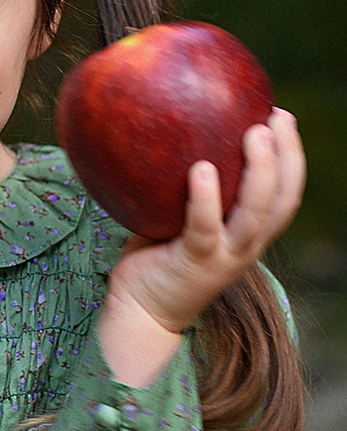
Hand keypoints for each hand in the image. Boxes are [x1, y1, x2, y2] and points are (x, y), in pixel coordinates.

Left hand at [98, 107, 304, 385]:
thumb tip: (167, 133)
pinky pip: (204, 227)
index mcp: (247, 235)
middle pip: (283, 199)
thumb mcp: (176, 218)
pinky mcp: (195, 263)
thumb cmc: (155, 259)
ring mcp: (223, 256)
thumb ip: (181, 187)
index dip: (291, 156)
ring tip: (254, 133)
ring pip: (257, 212)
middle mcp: (245, 246)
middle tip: (275, 117)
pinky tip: (201, 168)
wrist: (139, 313)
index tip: (282, 116)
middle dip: (287, 155)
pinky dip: (205, 198)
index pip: (285, 193)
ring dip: (260, 171)